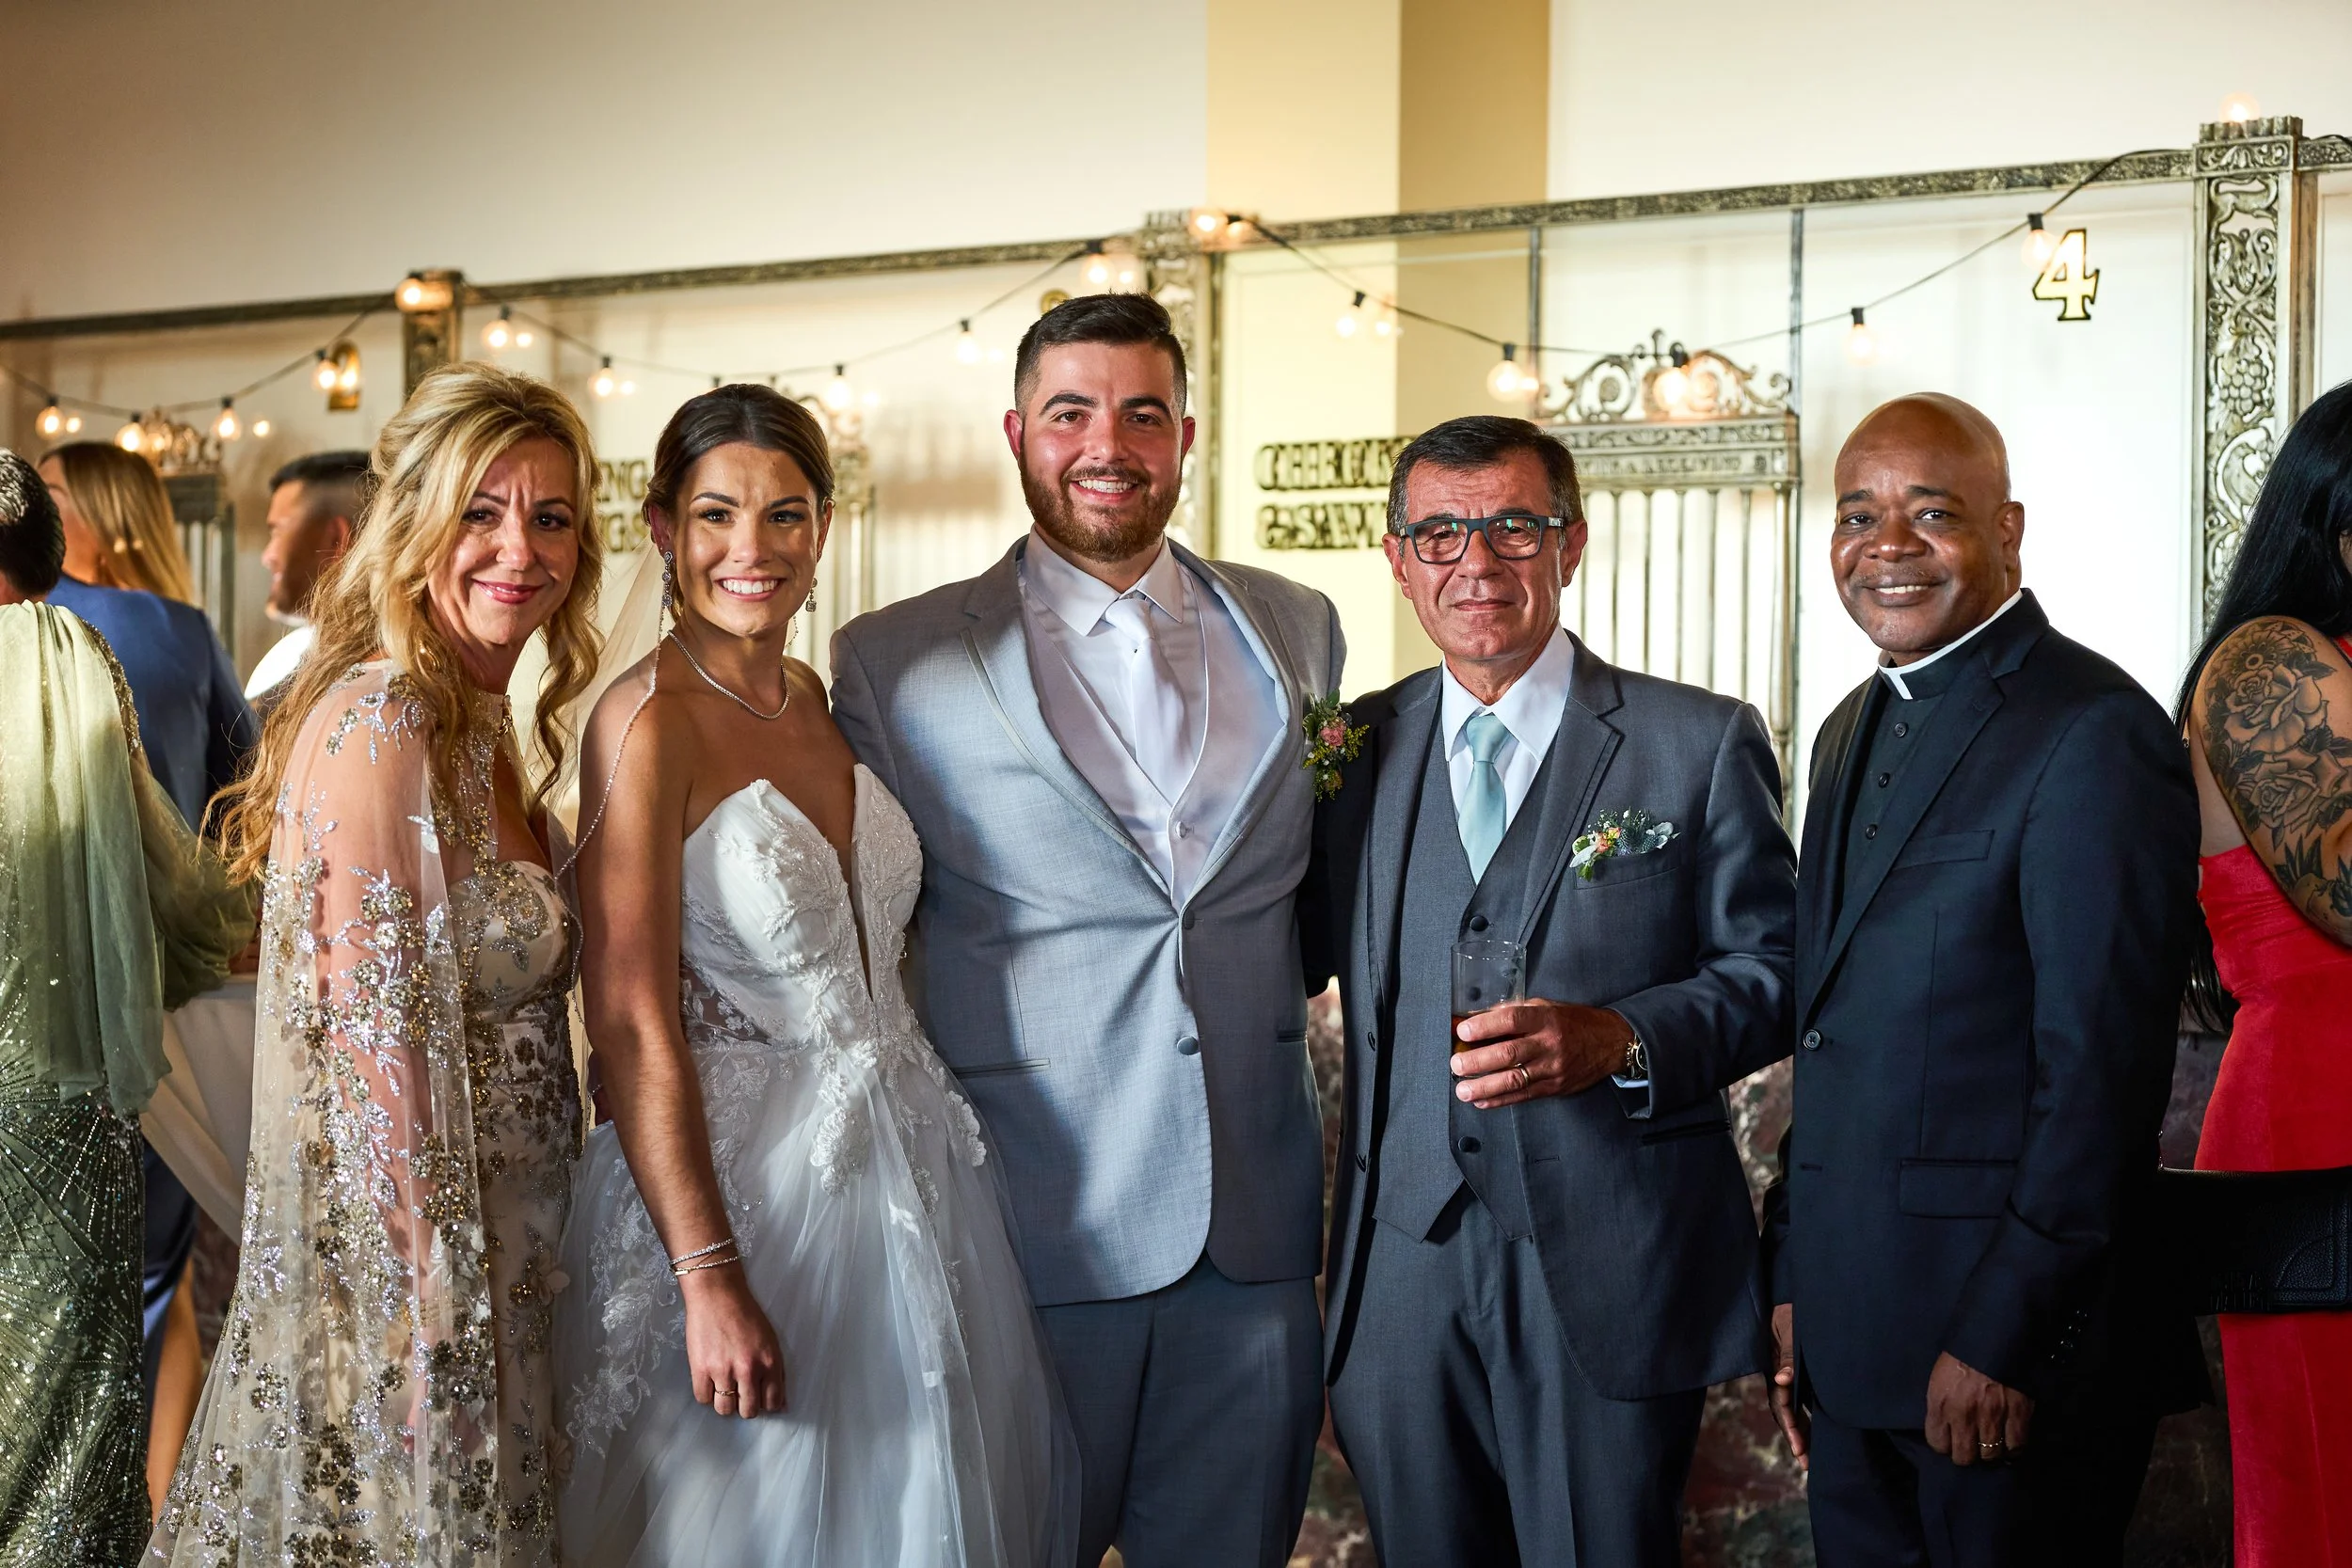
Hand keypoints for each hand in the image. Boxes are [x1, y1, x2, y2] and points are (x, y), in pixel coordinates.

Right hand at [682, 1265, 786, 1418]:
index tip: (761, 1399)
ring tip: (724, 1388)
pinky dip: (707, 1394)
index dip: (767, 1404)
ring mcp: (723, 1371)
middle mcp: (748, 1370)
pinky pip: (703, 1399)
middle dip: (746, 1406)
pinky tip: (709, 1381)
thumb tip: (780, 1404)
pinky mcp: (700, 1369)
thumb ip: (776, 1371)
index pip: (773, 1402)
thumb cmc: (746, 1314)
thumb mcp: (770, 1340)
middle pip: (749, 1411)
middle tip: (741, 1394)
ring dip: (726, 1403)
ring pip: (725, 1410)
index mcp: (769, 1362)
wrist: (717, 1294)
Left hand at [1451, 1001, 1630, 1107]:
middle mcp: (1549, 1044)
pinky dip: (1499, 1101)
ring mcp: (1552, 1068)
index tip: (1463, 1031)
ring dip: (1484, 1087)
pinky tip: (1482, 1101)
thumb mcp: (1545, 1007)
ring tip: (1463, 1090)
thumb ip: (1513, 1013)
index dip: (1485, 1026)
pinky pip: (1523, 1096)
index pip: (1511, 1020)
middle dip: (1477, 1061)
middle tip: (1456, 1064)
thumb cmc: (1572, 1022)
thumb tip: (1475, 1019)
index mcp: (1545, 1018)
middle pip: (1508, 1053)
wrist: (1610, 1043)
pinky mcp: (1554, 1088)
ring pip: (1514, 1080)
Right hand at [1770, 1303, 1808, 1468]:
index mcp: (1775, 1366)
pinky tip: (1820, 1436)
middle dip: (1795, 1437)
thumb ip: (1787, 1352)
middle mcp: (1783, 1376)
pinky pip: (1807, 1402)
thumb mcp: (1790, 1327)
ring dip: (1803, 1433)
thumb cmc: (1794, 1310)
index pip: (1780, 1401)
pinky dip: (1812, 1420)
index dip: (1789, 1423)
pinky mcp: (1807, 1376)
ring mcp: (1794, 1378)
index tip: (1799, 1444)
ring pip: (1796, 1410)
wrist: (1808, 1297)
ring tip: (1811, 1460)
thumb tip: (1782, 1379)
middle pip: (1786, 1412)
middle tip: (1805, 1462)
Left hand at [1924, 1351, 2030, 1466]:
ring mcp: (1993, 1417)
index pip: (1937, 1443)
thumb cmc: (1963, 1352)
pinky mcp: (2018, 1414)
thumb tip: (1943, 1425)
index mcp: (1941, 1403)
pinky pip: (2016, 1446)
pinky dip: (2013, 1449)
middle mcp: (1965, 1415)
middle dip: (1965, 1454)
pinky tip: (2010, 1444)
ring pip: (1990, 1455)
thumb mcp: (1939, 1376)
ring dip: (1989, 1452)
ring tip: (1990, 1445)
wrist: (1995, 1334)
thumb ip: (1940, 1403)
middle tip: (1970, 1446)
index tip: (1949, 1440)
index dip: (1943, 1444)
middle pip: (1964, 1456)